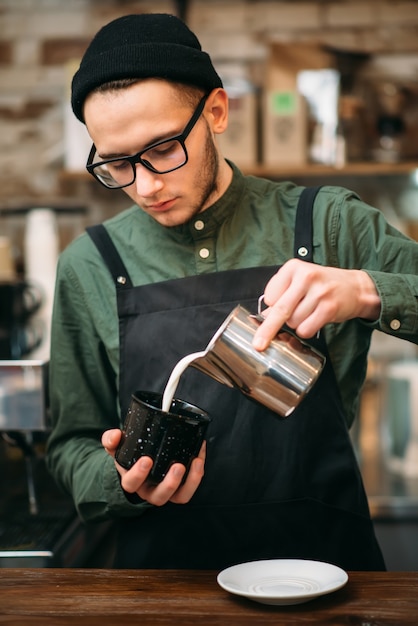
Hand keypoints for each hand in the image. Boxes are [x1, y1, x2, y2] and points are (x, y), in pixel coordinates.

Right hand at [102, 429, 205, 505]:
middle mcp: (149, 490)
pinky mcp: (180, 488)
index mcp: (132, 481)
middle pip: (159, 496)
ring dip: (190, 482)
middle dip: (170, 484)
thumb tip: (115, 435)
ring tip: (196, 462)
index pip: (131, 483)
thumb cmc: (129, 456)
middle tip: (177, 466)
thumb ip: (111, 440)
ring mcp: (166, 491)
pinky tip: (200, 455)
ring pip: (179, 496)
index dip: (138, 474)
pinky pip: (190, 487)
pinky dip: (197, 474)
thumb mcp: (117, 448)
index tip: (147, 459)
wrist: (138, 461)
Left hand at [253, 258, 380, 350]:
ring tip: (309, 312)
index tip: (280, 304)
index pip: (270, 295)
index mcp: (293, 267)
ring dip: (296, 324)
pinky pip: (306, 329)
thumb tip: (263, 317)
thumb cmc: (322, 285)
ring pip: (293, 322)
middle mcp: (306, 277)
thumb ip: (282, 295)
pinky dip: (306, 330)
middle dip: (267, 330)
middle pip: (280, 310)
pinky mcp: (329, 308)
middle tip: (258, 344)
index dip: (272, 306)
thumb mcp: (300, 282)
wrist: (356, 287)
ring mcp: (319, 292)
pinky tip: (315, 320)